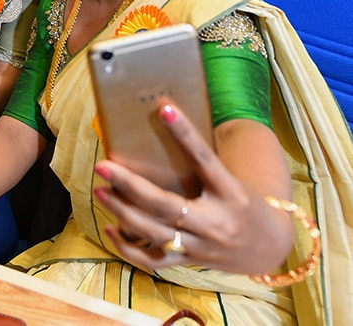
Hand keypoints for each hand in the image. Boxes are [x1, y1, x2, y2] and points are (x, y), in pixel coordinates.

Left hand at [93, 103, 292, 275]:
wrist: (269, 246)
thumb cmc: (244, 202)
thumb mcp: (231, 179)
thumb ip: (202, 163)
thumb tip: (165, 124)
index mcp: (230, 192)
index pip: (204, 158)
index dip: (185, 133)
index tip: (164, 108)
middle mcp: (215, 222)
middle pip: (165, 205)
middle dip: (129, 185)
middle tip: (103, 166)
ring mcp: (200, 246)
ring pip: (153, 233)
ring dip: (122, 211)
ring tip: (101, 191)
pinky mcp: (190, 262)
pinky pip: (153, 261)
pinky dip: (128, 248)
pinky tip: (110, 228)